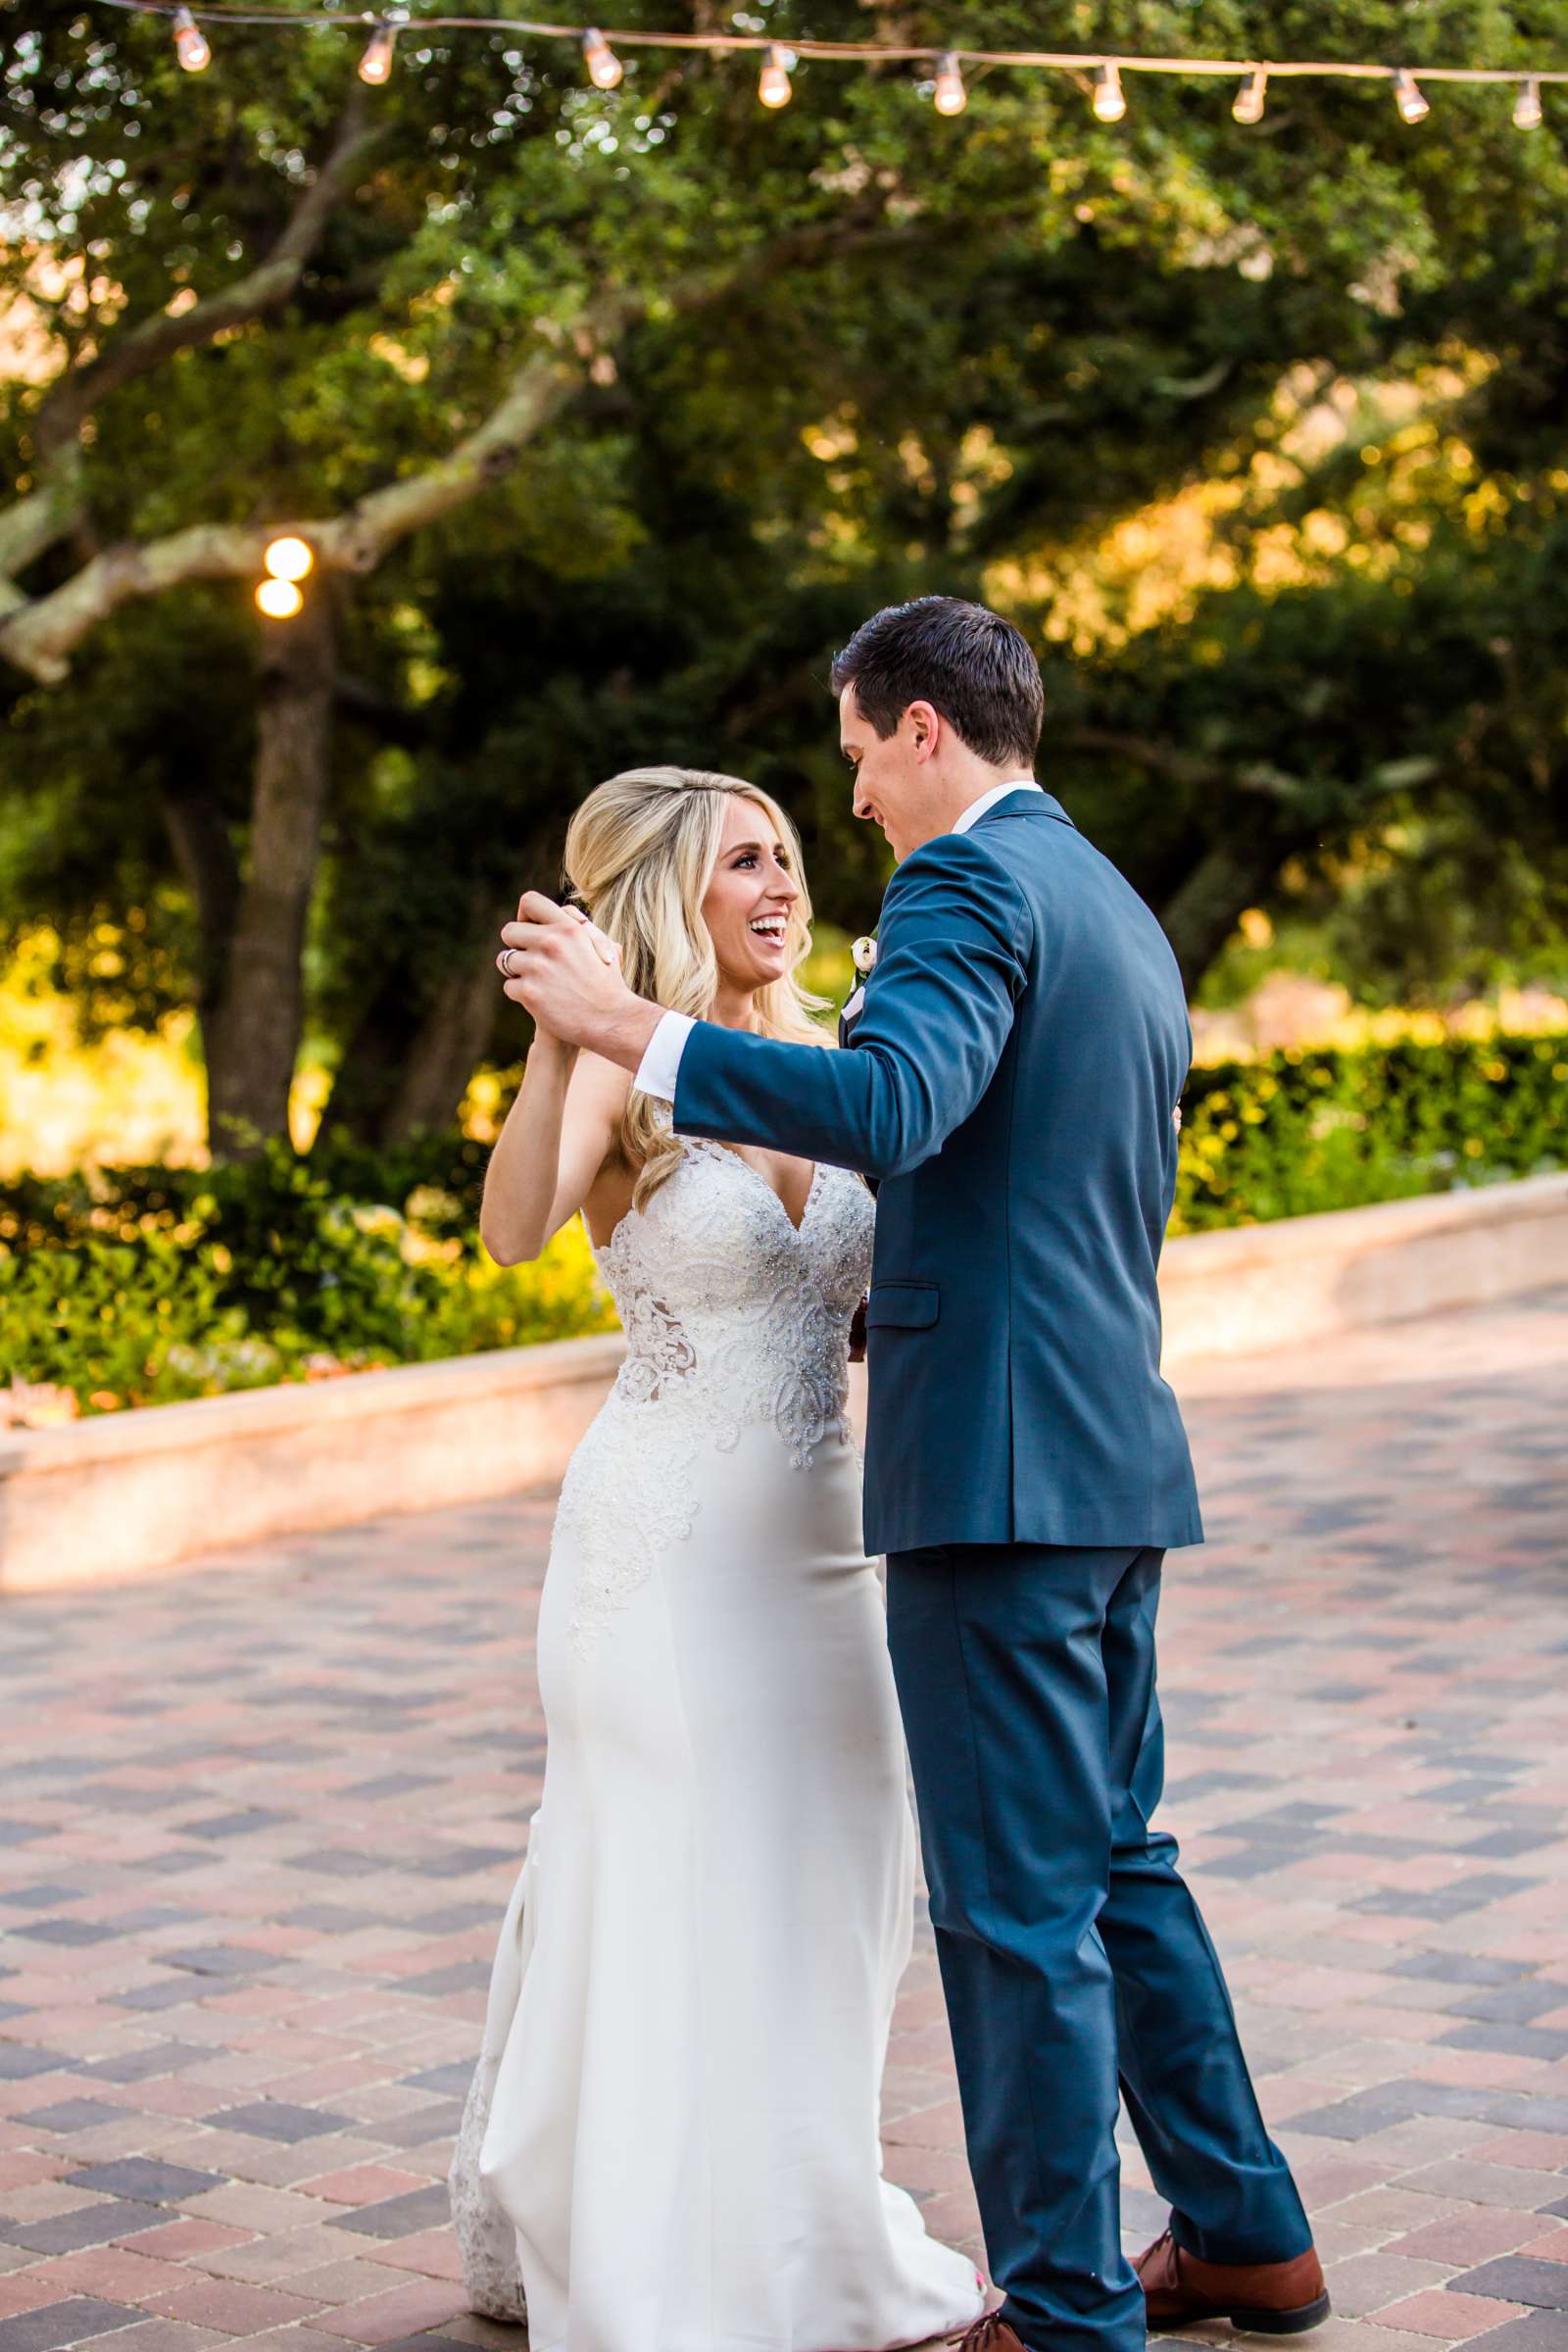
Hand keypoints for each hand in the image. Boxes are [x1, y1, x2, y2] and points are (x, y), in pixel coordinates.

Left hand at [497, 894, 661, 1071]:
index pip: (529, 902)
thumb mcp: (603, 945)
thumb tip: (559, 912)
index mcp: (569, 928)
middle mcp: (551, 943)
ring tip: (537, 981)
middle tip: (532, 960)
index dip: (525, 916)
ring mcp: (537, 968)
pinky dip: (521, 994)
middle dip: (517, 945)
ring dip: (516, 971)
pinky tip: (541, 999)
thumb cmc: (608, 983)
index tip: (531, 930)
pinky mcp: (529, 993)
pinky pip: (510, 986)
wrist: (611, 1021)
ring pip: (505, 961)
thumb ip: (579, 925)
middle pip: (509, 931)